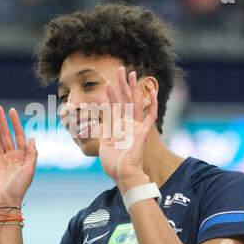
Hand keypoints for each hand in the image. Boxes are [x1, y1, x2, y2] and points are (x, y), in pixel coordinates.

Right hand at [0, 106, 37, 206]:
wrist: (4, 203)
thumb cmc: (19, 188)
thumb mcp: (29, 171)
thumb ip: (32, 154)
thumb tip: (32, 138)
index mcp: (22, 157)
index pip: (19, 135)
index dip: (16, 123)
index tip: (11, 111)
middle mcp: (12, 156)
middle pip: (7, 135)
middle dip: (3, 121)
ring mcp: (1, 160)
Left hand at [98, 67, 156, 192]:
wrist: (123, 174)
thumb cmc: (114, 164)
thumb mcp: (104, 145)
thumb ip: (101, 133)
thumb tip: (91, 125)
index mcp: (118, 126)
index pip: (114, 106)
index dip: (111, 95)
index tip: (107, 83)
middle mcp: (128, 124)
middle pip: (125, 99)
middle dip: (122, 84)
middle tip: (121, 69)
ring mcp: (136, 126)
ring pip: (136, 102)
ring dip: (134, 88)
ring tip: (132, 73)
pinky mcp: (143, 132)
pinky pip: (150, 116)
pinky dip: (152, 105)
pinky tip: (152, 93)